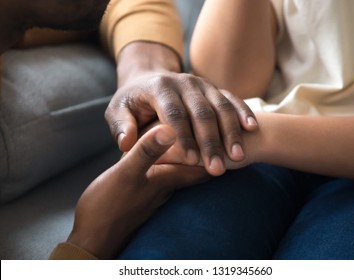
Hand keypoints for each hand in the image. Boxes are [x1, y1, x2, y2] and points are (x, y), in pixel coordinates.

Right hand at [66, 125, 208, 258]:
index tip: (227, 137)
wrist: (93, 236)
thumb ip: (146, 152)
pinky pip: (168, 176)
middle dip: (209, 154)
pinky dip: (174, 165)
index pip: (202, 166)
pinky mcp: (146, 195)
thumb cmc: (107, 206)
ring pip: (184, 173)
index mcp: (167, 179)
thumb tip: (169, 129)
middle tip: (219, 137)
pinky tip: (169, 159)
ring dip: (193, 158)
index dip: (216, 151)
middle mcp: (168, 186)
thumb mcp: (126, 174)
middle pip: (198, 170)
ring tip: (199, 141)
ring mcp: (157, 193)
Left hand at [105, 43, 257, 176]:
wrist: (149, 77)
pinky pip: (232, 99)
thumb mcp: (118, 111)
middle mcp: (184, 82)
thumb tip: (126, 145)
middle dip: (210, 142)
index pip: (174, 113)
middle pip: (201, 112)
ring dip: (230, 132)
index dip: (184, 137)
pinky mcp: (214, 88)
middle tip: (217, 168)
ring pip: (220, 107)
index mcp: (159, 87)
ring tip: (238, 157)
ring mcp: (202, 84)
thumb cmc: (133, 101)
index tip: (192, 161)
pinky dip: (243, 113)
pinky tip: (252, 128)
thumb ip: (122, 126)